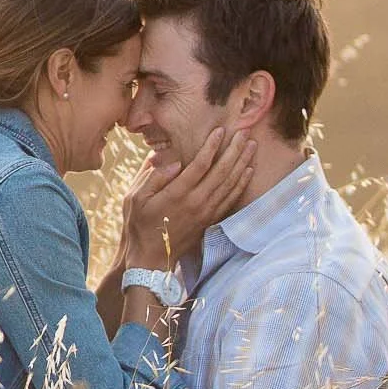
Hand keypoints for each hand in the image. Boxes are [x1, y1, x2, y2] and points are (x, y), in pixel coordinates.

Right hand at [122, 127, 254, 267]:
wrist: (151, 258)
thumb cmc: (139, 224)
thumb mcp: (135, 198)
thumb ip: (153, 177)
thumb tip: (174, 161)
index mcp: (177, 194)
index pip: (200, 164)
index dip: (211, 146)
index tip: (220, 130)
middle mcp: (196, 202)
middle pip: (221, 171)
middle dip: (234, 150)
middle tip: (244, 132)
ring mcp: (206, 212)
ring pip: (230, 184)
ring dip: (242, 163)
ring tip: (251, 146)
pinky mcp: (210, 220)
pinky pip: (231, 199)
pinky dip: (242, 184)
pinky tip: (248, 171)